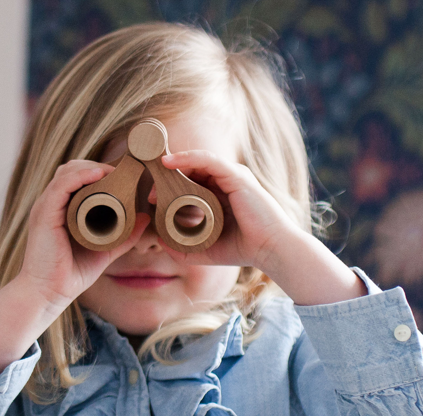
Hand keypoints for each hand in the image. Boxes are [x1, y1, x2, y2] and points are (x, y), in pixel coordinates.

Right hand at [16, 160, 149, 312]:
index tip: (124, 173)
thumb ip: (125, 236)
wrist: (48, 293)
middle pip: (73, 169)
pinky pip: (61, 186)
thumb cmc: (71, 274)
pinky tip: (99, 175)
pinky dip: (80, 176)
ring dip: (92, 167)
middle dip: (98, 166)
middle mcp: (51, 204)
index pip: (78, 177)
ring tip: (114, 172)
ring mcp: (46, 207)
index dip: (99, 171)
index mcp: (61, 209)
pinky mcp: (45, 214)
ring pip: (68, 172)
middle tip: (123, 172)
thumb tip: (146, 218)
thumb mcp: (105, 249)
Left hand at [157, 150, 365, 304]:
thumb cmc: (244, 249)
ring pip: (198, 162)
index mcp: (222, 194)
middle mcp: (228, 182)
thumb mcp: (206, 249)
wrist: (272, 250)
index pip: (194, 181)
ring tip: (156, 173)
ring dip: (175, 166)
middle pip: (193, 169)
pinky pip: (208, 159)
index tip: (153, 197)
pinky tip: (169, 162)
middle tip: (151, 190)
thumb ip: (184, 248)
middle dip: (169, 176)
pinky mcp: (237, 176)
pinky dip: (187, 158)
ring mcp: (233, 176)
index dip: (171, 185)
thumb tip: (160, 242)